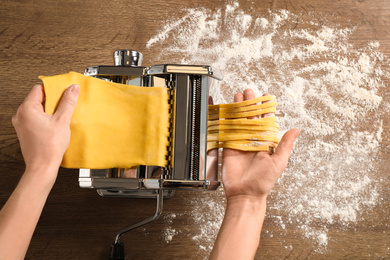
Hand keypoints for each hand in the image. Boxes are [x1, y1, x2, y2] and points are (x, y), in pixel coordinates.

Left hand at [12, 84, 79, 178]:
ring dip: (50, 110)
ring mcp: (21, 124)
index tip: (63, 92)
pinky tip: (55, 125)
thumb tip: (72, 89)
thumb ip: (68, 102)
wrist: (42, 166)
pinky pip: (35, 118)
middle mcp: (20, 115)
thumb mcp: (62, 120)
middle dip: (53, 100)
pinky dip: (45, 118)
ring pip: (37, 109)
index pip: (39, 89)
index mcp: (26, 109)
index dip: (53, 89)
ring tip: (61, 117)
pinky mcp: (25, 131)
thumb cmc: (49, 147)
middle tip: (65, 105)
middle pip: (38, 98)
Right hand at [222, 89, 298, 203]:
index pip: (266, 121)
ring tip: (237, 96)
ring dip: (238, 109)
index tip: (265, 95)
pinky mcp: (228, 147)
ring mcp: (240, 143)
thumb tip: (296, 129)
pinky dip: (226, 120)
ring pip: (239, 121)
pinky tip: (226, 111)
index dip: (265, 108)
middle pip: (251, 118)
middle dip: (250, 104)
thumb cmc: (264, 182)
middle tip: (248, 91)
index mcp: (266, 142)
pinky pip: (227, 131)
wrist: (245, 194)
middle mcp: (253, 140)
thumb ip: (285, 145)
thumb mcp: (279, 162)